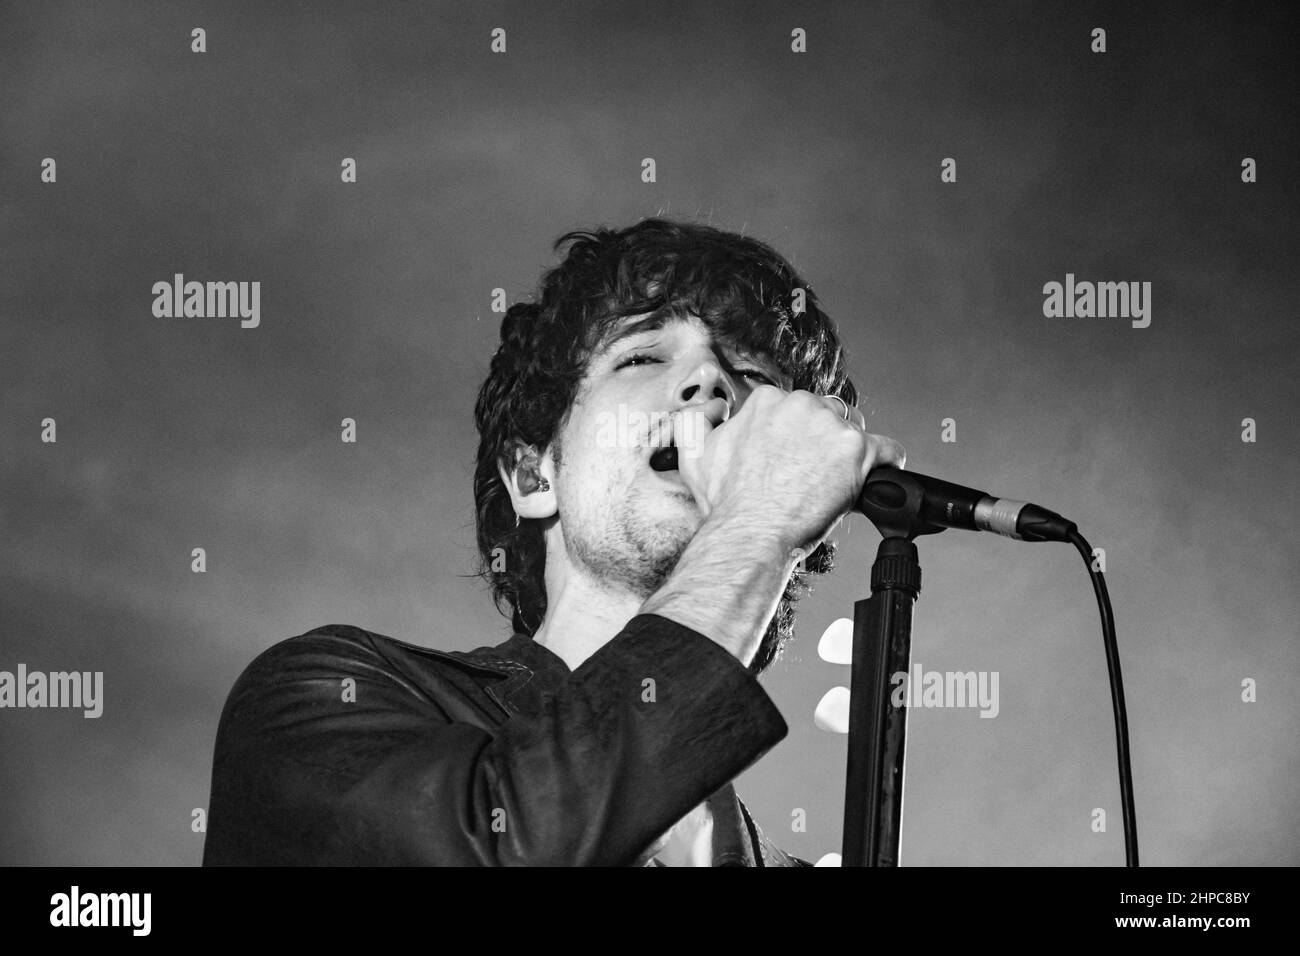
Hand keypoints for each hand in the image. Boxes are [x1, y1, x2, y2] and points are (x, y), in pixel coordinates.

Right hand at [672, 386, 905, 557]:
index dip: (794, 436)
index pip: (794, 408)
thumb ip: (699, 421)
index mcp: (766, 401)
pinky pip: (889, 450)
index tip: (792, 458)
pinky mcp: (857, 450)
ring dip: (848, 452)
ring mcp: (831, 425)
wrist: (749, 533)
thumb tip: (713, 410)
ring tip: (835, 481)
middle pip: (827, 413)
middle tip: (812, 474)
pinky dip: (887, 464)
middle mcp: (800, 404)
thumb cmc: (725, 502)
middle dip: (822, 440)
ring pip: (855, 430)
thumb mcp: (693, 454)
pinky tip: (876, 479)